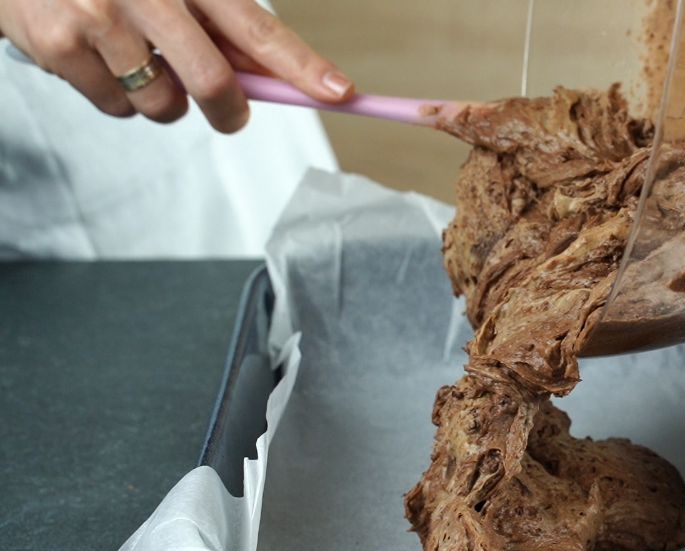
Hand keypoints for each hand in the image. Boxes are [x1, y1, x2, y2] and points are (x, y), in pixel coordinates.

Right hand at [0, 0, 353, 132]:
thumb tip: (268, 77)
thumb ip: (216, 23)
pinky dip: (114, 96)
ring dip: (162, 100)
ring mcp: (102, 18)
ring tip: (138, 61)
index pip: (258, 28)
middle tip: (230, 114)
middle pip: (214, 82)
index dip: (301, 65)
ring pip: (163, 104)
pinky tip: (98, 57)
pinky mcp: (62, 45)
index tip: (338, 91)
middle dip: (230, 111)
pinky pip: (115, 107)